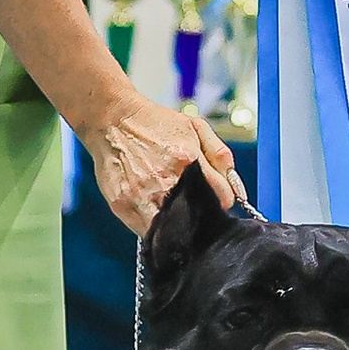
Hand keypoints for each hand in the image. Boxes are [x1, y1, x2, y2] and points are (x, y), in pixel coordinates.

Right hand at [88, 89, 244, 238]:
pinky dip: (154, 228)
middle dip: (199, 217)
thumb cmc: (154, 123)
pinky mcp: (121, 205)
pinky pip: (144, 231)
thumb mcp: (195, 128)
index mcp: (187, 160)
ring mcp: (141, 196)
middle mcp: (164, 181)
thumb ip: (220, 156)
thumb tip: (236, 191)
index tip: (216, 200)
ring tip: (173, 211)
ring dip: (176, 227)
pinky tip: (154, 211)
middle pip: (194, 218)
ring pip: (169, 230)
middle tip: (195, 208)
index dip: (222, 201)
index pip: (221, 197)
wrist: (112, 119)